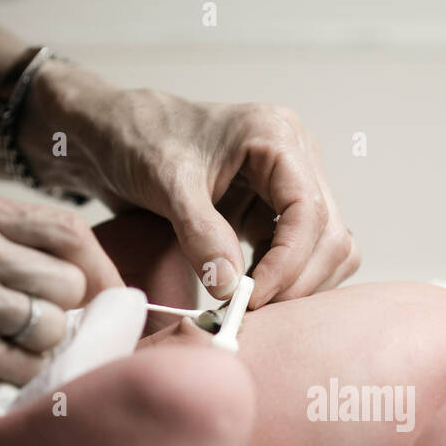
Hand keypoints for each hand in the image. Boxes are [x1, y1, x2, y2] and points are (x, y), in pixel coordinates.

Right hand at [0, 184, 122, 400]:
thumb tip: (80, 283)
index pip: (69, 232)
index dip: (98, 273)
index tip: (101, 304)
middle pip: (70, 283)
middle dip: (65, 318)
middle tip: (37, 337)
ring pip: (53, 327)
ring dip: (37, 352)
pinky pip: (22, 366)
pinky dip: (12, 379)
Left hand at [25, 66, 359, 307]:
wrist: (114, 134)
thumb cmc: (137, 137)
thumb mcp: (164, 181)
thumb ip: (200, 232)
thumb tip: (232, 287)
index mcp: (278, 136)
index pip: (309, 211)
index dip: (288, 263)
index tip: (252, 298)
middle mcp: (297, 159)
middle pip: (331, 236)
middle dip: (298, 280)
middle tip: (251, 311)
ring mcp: (291, 187)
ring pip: (328, 250)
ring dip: (298, 285)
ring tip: (249, 304)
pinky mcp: (275, 212)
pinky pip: (303, 256)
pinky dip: (285, 281)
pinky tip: (248, 292)